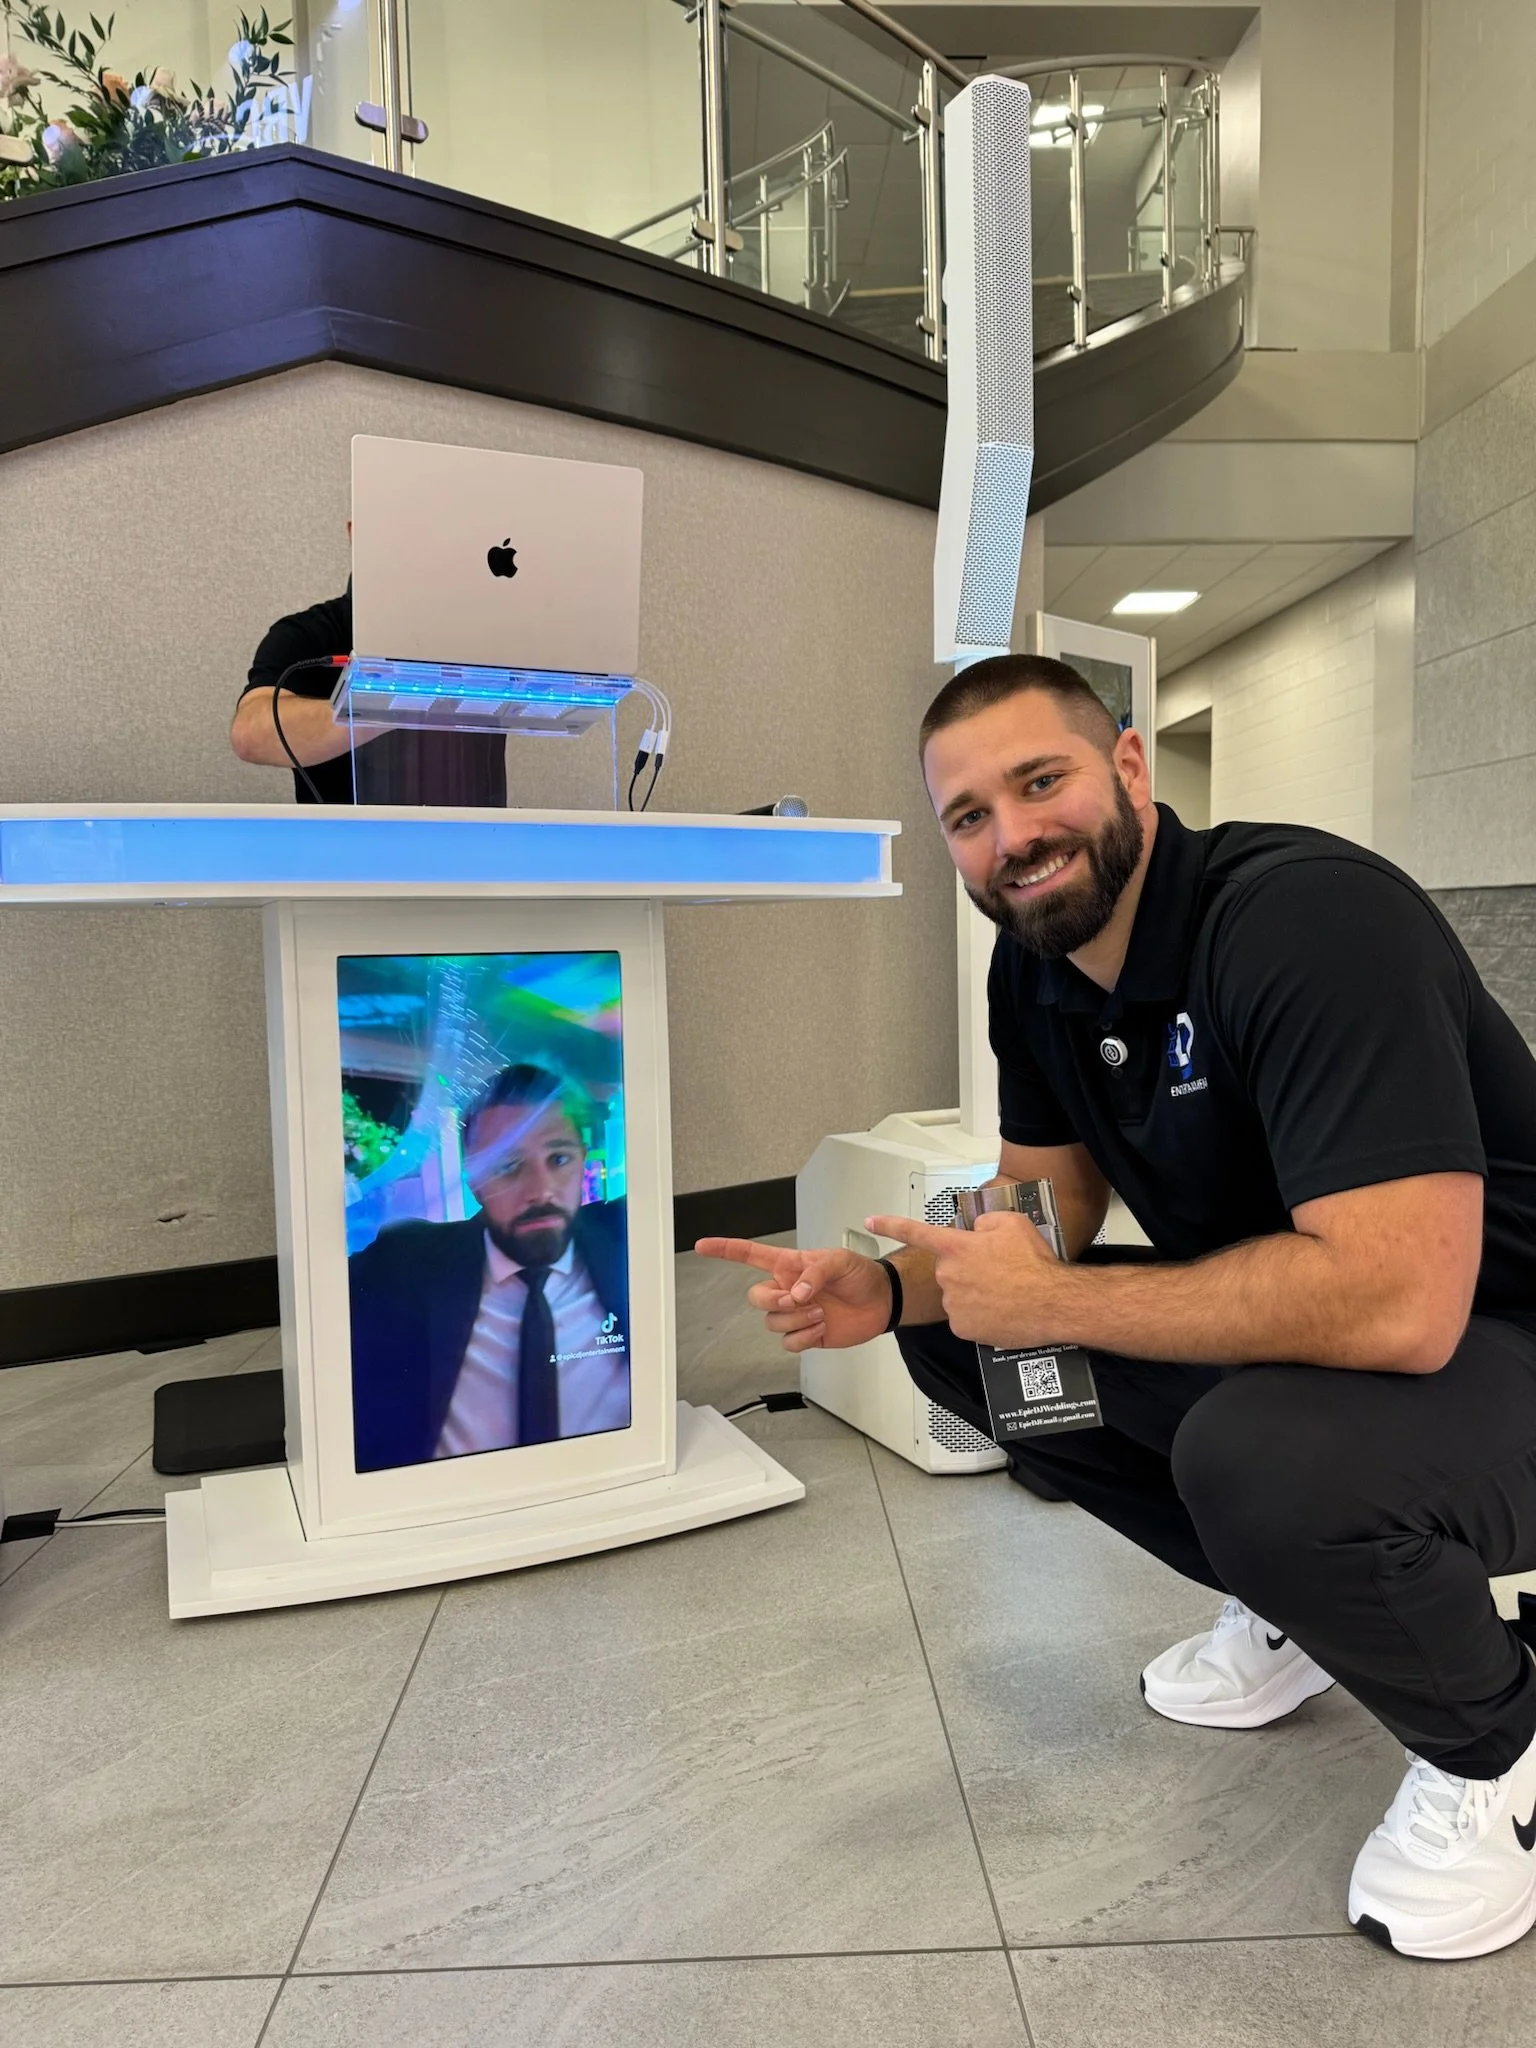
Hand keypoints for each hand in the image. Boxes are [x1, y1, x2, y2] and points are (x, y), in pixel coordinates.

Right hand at [694, 1237, 892, 1351]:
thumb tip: (796, 1292)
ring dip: (796, 1319)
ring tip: (820, 1312)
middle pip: (756, 1298)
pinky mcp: (806, 1334)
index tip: (703, 1245)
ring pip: (772, 1322)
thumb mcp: (839, 1260)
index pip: (750, 1255)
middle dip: (772, 1301)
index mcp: (789, 1265)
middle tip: (797, 1300)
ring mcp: (795, 1313)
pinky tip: (820, 1328)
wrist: (880, 1301)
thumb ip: (814, 1272)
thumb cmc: (860, 1274)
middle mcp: (787, 1289)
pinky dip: (803, 1337)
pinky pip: (788, 1342)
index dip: (725, 1249)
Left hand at [867, 1210, 1063, 1346]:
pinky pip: (965, 1318)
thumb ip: (983, 1222)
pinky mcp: (962, 1328)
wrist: (1053, 1302)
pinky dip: (979, 1315)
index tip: (869, 1221)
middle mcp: (947, 1274)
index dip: (890, 1225)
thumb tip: (975, 1231)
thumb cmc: (1034, 1262)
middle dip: (966, 1268)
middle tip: (997, 1272)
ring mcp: (953, 1303)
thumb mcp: (1012, 1224)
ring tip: (1004, 1292)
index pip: (915, 1231)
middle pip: (948, 1268)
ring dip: (974, 1293)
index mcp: (955, 1246)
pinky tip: (1000, 1311)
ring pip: (957, 1295)